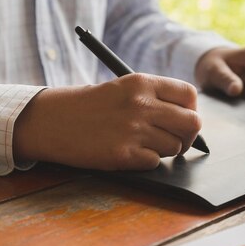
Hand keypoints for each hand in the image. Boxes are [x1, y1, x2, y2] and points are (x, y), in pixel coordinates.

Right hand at [13, 74, 201, 170]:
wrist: (52, 121)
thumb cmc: (90, 106)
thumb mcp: (123, 89)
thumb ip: (155, 98)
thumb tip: (189, 120)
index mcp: (142, 82)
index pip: (189, 95)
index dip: (191, 110)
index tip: (182, 119)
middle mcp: (141, 104)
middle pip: (192, 123)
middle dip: (188, 136)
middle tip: (175, 140)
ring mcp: (133, 130)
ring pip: (175, 146)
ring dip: (164, 150)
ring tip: (142, 144)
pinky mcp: (123, 154)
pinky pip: (154, 162)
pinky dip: (146, 161)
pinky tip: (128, 153)